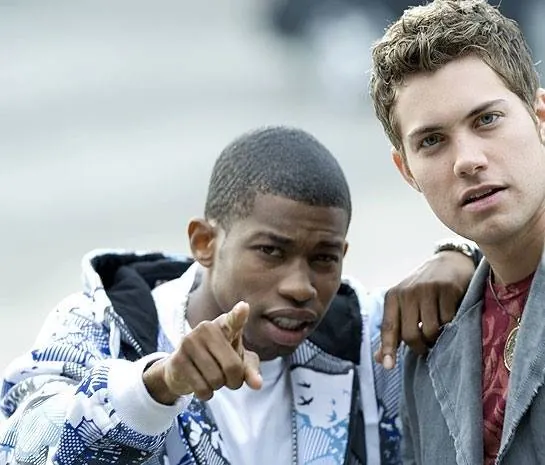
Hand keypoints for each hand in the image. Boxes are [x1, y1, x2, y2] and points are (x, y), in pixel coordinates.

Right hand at [144, 301, 262, 403]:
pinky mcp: (178, 359)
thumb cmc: (219, 359)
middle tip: (229, 378)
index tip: (244, 307)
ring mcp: (190, 341)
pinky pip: (201, 388)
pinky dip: (206, 393)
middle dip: (235, 381)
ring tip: (212, 377)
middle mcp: (207, 328)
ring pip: (216, 380)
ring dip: (218, 387)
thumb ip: (250, 370)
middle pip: (233, 367)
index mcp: (225, 325)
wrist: (183, 367)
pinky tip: (201, 384)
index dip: (238, 315)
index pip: (233, 321)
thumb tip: (257, 385)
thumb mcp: (238, 362)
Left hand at [376, 250, 473, 368]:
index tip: (389, 366)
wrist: (449, 262)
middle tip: (427, 345)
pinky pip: (449, 320)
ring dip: (437, 337)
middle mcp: (407, 292)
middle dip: (420, 346)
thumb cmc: (423, 290)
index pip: (388, 327)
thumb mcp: (404, 305)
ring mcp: (427, 289)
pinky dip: (451, 324)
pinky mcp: (447, 289)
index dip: (388, 348)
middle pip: (411, 334)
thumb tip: (380, 359)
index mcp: (392, 297)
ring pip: (431, 330)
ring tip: (439, 329)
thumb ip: (394, 330)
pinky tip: (451, 316)